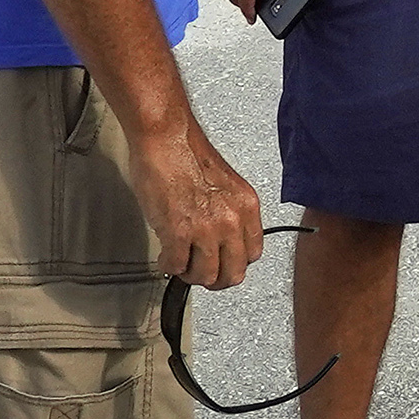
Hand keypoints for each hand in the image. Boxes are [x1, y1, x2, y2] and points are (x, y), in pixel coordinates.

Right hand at [135, 118, 266, 288]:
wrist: (167, 139)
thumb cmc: (188, 155)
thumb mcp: (226, 187)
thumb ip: (228, 214)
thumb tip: (220, 239)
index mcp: (247, 207)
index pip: (253, 254)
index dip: (234, 263)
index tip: (222, 262)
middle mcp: (231, 220)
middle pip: (233, 273)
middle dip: (215, 279)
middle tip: (200, 273)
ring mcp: (206, 229)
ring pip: (205, 276)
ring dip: (190, 274)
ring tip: (180, 264)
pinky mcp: (178, 233)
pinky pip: (176, 266)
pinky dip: (169, 266)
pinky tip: (165, 257)